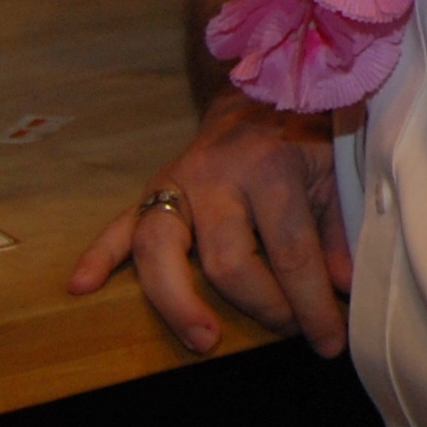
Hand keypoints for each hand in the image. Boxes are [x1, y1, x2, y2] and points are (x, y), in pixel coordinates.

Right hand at [69, 87, 353, 355]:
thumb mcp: (332, 175)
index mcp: (271, 167)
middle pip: (228, 260)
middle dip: (262, 307)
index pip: (292, 252)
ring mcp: (178, 181)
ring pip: (162, 248)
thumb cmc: (304, 134)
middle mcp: (219, 175)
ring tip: (203, 340)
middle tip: (289, 333)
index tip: (330, 341)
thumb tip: (345, 292)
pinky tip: (81, 286)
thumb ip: (337, 233)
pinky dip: (99, 255)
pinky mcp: (153, 186)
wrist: (261, 84)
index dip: (313, 304)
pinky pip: (119, 224)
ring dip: (178, 302)